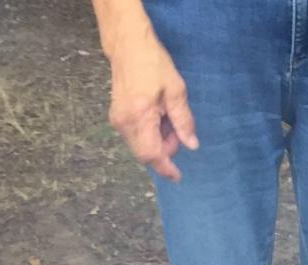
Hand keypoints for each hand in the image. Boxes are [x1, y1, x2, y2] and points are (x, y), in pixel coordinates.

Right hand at [102, 21, 197, 181]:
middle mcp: (124, 123)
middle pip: (145, 154)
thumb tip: (191, 145)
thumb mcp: (176, 90)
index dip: (166, 168)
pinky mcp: (116, 117)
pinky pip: (134, 136)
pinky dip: (149, 134)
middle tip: (177, 130)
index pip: (152, 154)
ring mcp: (117, 121)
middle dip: (164, 150)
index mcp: (140, 116)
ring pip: (140, 146)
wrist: (128, 45)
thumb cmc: (153, 63)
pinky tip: (158, 118)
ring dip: (157, 141)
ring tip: (168, 119)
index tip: (178, 176)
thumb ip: (183, 121)